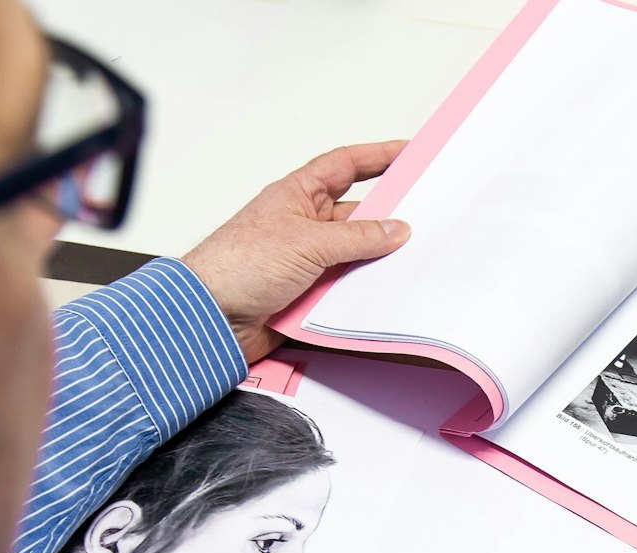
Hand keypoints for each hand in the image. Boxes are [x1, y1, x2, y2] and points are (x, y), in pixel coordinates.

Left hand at [182, 141, 411, 363]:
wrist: (211, 317)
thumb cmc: (238, 266)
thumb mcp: (307, 242)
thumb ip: (356, 237)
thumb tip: (395, 229)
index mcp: (298, 195)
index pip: (345, 166)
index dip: (378, 156)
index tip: (410, 151)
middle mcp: (305, 224)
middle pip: (357, 213)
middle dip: (388, 215)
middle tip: (425, 215)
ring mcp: (308, 260)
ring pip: (356, 254)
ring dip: (378, 259)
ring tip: (413, 258)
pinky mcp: (309, 293)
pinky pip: (347, 288)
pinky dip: (365, 290)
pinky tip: (386, 292)